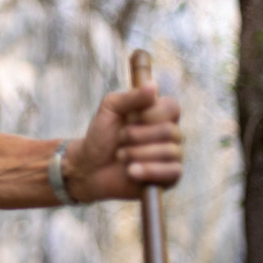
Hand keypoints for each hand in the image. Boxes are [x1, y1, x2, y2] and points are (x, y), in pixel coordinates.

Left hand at [66, 83, 182, 201]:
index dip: (150, 113)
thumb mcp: (109, 109)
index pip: (172, 107)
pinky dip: (148, 170)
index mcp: (159, 114)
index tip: (128, 118)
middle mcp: (170, 133)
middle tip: (119, 139)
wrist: (90, 166)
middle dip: (136, 135)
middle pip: (170, 131)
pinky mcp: (170, 177)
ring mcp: (172, 156)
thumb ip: (130, 97)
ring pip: (169, 152)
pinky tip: (130, 171)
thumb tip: (153, 85)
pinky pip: (172, 172)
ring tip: (119, 156)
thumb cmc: (101, 135)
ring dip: (136, 153)